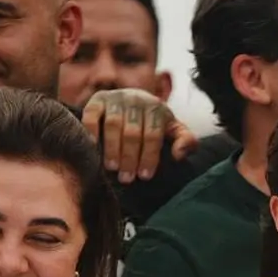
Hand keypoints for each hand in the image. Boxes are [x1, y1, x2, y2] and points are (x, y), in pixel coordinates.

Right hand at [81, 88, 199, 182]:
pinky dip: (91, 130)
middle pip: (133, 132)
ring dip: (112, 148)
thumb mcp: (173, 130)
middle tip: (126, 178)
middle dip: (130, 157)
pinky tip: (93, 147)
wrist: (132, 100)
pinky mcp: (97, 99)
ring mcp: (116, 98)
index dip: (149, 156)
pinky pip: (92, 114)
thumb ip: (186, 141)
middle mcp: (137, 100)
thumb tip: (179, 155)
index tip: (144, 176)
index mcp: (157, 109)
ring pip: (113, 125)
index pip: (153, 135)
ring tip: (111, 167)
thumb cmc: (154, 123)